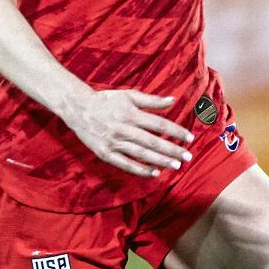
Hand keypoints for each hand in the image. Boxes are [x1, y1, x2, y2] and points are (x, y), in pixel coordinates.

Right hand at [61, 89, 194, 176]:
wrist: (79, 109)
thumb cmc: (106, 100)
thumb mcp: (129, 95)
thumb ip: (152, 100)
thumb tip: (173, 100)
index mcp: (131, 113)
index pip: (159, 124)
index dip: (175, 131)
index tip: (189, 138)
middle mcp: (124, 129)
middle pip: (152, 141)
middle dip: (172, 150)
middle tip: (188, 157)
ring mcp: (114, 142)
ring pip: (141, 154)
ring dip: (160, 161)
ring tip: (176, 166)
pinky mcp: (106, 153)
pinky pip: (125, 164)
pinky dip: (140, 169)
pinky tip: (154, 173)